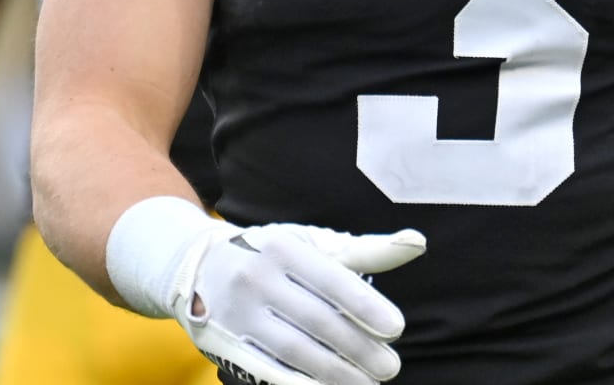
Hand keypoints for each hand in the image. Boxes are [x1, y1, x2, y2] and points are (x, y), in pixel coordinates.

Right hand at [108, 198, 425, 384]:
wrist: (196, 266)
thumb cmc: (271, 254)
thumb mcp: (312, 243)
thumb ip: (364, 250)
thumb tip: (417, 243)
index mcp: (283, 247)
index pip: (332, 280)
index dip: (365, 307)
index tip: (396, 329)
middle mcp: (257, 278)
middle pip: (318, 320)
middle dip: (359, 349)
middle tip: (390, 368)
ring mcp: (238, 314)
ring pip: (296, 351)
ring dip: (337, 374)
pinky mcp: (226, 343)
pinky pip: (267, 370)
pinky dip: (299, 384)